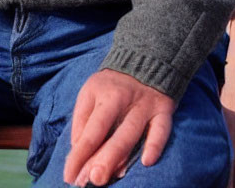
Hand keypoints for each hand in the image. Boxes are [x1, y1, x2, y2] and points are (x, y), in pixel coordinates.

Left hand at [63, 69, 175, 186]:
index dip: (79, 156)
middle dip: (103, 158)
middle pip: (115, 133)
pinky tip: (147, 161)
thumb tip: (78, 152)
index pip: (91, 131)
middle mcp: (128, 100)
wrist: (146, 58)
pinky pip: (163, 128)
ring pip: (135, 133)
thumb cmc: (111, 84)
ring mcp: (147, 105)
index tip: (69, 176)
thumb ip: (82, 121)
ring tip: (113, 176)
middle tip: (91, 180)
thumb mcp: (90, 93)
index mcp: (106, 96)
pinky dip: (157, 143)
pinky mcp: (164, 108)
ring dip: (123, 156)